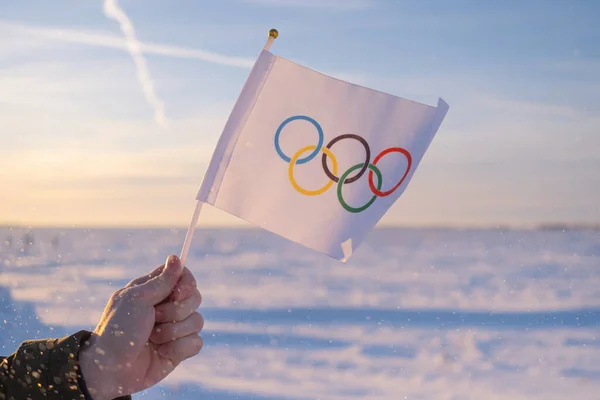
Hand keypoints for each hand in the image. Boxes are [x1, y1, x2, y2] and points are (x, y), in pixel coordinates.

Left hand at [79, 255, 203, 399]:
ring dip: (173, 331)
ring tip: (153, 338)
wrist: (111, 370)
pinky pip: (196, 343)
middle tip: (156, 317)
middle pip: (195, 297)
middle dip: (177, 310)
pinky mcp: (179, 349)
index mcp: (154, 291)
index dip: (186, 283)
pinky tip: (162, 352)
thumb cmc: (118, 330)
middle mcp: (167, 307)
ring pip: (197, 321)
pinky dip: (178, 348)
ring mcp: (174, 328)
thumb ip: (162, 280)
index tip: (178, 292)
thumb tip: (176, 257)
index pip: (183, 276)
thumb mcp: (137, 299)